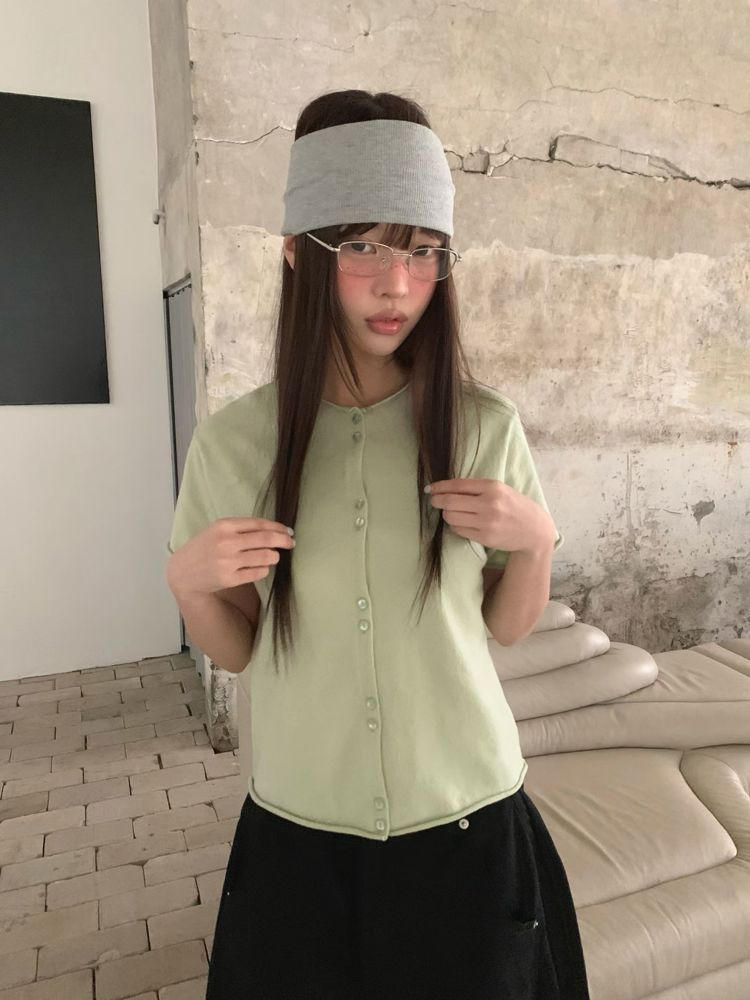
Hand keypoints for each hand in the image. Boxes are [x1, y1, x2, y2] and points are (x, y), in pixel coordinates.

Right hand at [167, 517, 294, 600]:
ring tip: (273, 556)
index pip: (259, 524)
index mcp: (224, 526)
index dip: (278, 527)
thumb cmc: (204, 548)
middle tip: (291, 543)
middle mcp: (227, 542)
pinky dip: (264, 569)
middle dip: (284, 541)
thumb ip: (241, 528)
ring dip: (274, 556)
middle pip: (266, 539)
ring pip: (266, 556)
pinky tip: (260, 567)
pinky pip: (258, 572)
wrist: (183, 572)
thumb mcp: (217, 530)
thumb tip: (276, 530)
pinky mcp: (230, 579)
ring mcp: (228, 561)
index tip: (288, 531)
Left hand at [427, 478, 555, 555]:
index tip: (430, 488)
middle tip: (435, 501)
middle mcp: (489, 504)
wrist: (534, 529)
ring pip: (451, 517)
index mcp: (492, 487)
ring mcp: (487, 522)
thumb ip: (475, 488)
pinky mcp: (485, 538)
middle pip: (449, 502)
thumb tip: (443, 489)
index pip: (457, 485)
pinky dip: (456, 525)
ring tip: (453, 512)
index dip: (439, 487)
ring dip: (447, 514)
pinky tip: (463, 522)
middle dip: (437, 501)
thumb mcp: (499, 489)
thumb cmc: (513, 505)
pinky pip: (459, 530)